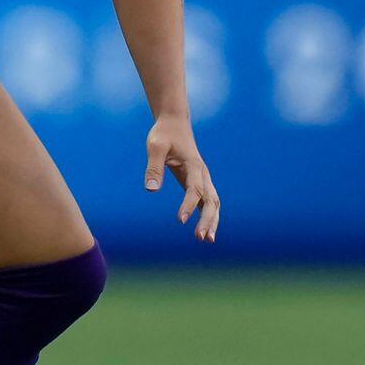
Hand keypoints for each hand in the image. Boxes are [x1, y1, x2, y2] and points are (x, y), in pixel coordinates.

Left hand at [144, 115, 218, 242]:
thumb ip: (153, 167)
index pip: (194, 189)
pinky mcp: (198, 182)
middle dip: (207, 219)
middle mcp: (203, 173)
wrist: (175, 124)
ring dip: (212, 220)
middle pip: (211, 199)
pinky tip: (204, 231)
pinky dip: (209, 216)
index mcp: (194, 165)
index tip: (181, 220)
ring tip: (207, 240)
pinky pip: (208, 201)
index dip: (189, 204)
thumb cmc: (163, 134)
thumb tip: (151, 190)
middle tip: (200, 238)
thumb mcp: (155, 147)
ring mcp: (203, 178)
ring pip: (213, 202)